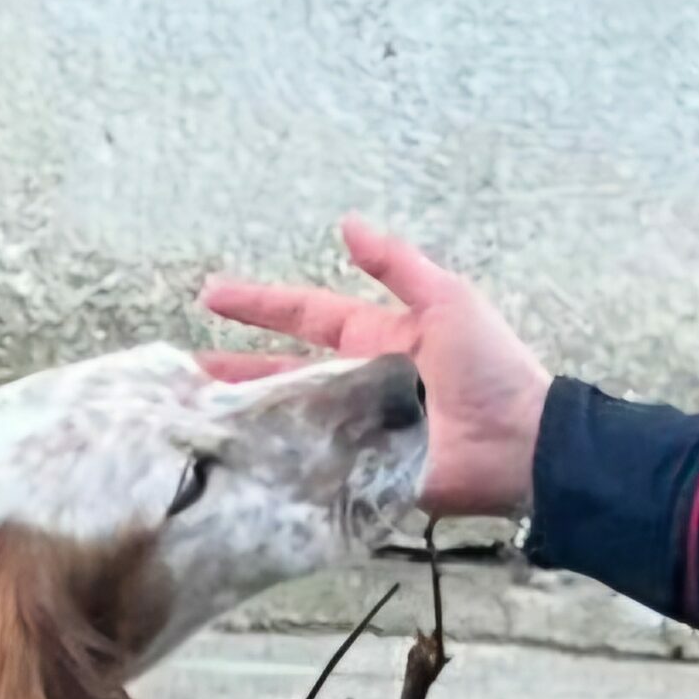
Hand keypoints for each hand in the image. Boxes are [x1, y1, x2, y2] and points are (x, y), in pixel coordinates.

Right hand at [195, 215, 551, 517]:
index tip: (209, 295)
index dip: (260, 305)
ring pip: (285, 422)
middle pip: (281, 374)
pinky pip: (307, 471)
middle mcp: (355, 385)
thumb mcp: (447, 300)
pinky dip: (270, 469)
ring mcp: (352, 433)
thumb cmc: (490, 366)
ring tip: (188, 418)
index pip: (305, 316)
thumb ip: (397, 265)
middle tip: (177, 371)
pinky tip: (227, 471)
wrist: (521, 443)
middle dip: (231, 371)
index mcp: (375, 339)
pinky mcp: (357, 476)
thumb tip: (347, 223)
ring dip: (241, 418)